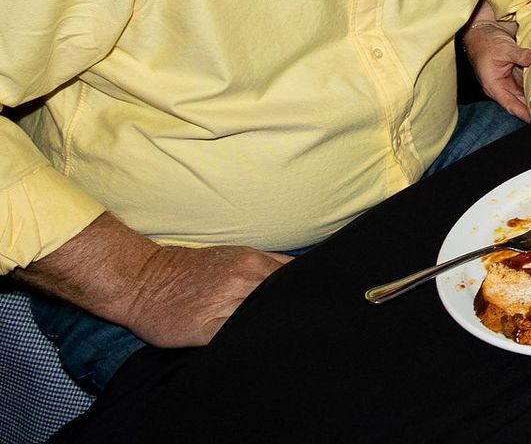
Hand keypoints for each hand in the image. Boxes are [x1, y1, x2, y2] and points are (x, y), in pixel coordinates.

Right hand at [122, 243, 290, 347]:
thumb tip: (298, 281)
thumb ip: (266, 267)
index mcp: (253, 262)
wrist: (142, 280)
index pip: (297, 278)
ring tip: (282, 340)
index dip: (306, 293)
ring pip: (265, 319)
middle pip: (285, 299)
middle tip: (305, 327)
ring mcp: (225, 305)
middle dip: (295, 312)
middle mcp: (244, 280)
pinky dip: (250, 343)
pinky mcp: (206, 330)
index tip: (315, 305)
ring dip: (273, 328)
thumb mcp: (233, 257)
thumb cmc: (189, 271)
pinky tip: (255, 348)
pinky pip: (238, 339)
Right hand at [462, 3, 530, 121]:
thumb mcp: (504, 49)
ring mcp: (509, 80)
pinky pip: (527, 80)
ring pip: (525, 91)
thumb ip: (522, 55)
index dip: (523, 113)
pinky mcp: (515, 72)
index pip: (511, 105)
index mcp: (494, 86)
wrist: (482, 31)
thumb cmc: (485, 43)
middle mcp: (502, 86)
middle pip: (520, 101)